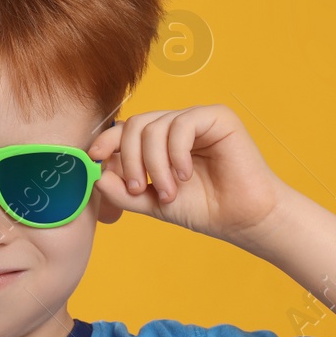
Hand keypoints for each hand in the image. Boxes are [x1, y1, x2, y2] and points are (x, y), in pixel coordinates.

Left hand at [87, 104, 286, 245]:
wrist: (242, 219)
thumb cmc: (203, 209)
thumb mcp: (154, 203)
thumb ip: (124, 192)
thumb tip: (97, 175)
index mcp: (161, 141)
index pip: (126, 129)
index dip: (106, 140)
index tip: (93, 157)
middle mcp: (177, 126)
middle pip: (136, 124)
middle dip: (131, 159)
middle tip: (141, 188)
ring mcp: (197, 119)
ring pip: (155, 126)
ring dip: (155, 164)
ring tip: (170, 191)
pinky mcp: (218, 117)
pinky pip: (182, 125)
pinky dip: (176, 153)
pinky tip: (186, 175)